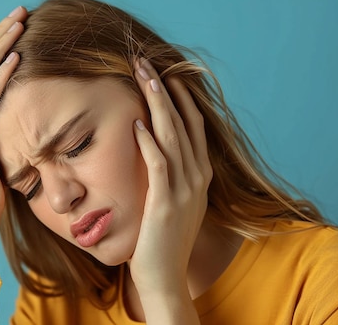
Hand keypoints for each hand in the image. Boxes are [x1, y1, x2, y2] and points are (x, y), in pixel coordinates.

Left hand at [130, 58, 211, 301]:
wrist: (165, 276)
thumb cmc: (163, 238)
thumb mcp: (175, 201)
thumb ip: (172, 175)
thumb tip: (156, 148)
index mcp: (200, 175)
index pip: (194, 126)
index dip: (182, 98)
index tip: (166, 73)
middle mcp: (197, 177)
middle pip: (183, 123)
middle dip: (164, 90)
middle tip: (147, 62)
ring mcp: (184, 190)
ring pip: (172, 136)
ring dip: (157, 104)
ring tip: (143, 77)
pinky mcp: (165, 203)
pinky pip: (158, 164)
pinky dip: (148, 141)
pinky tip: (137, 122)